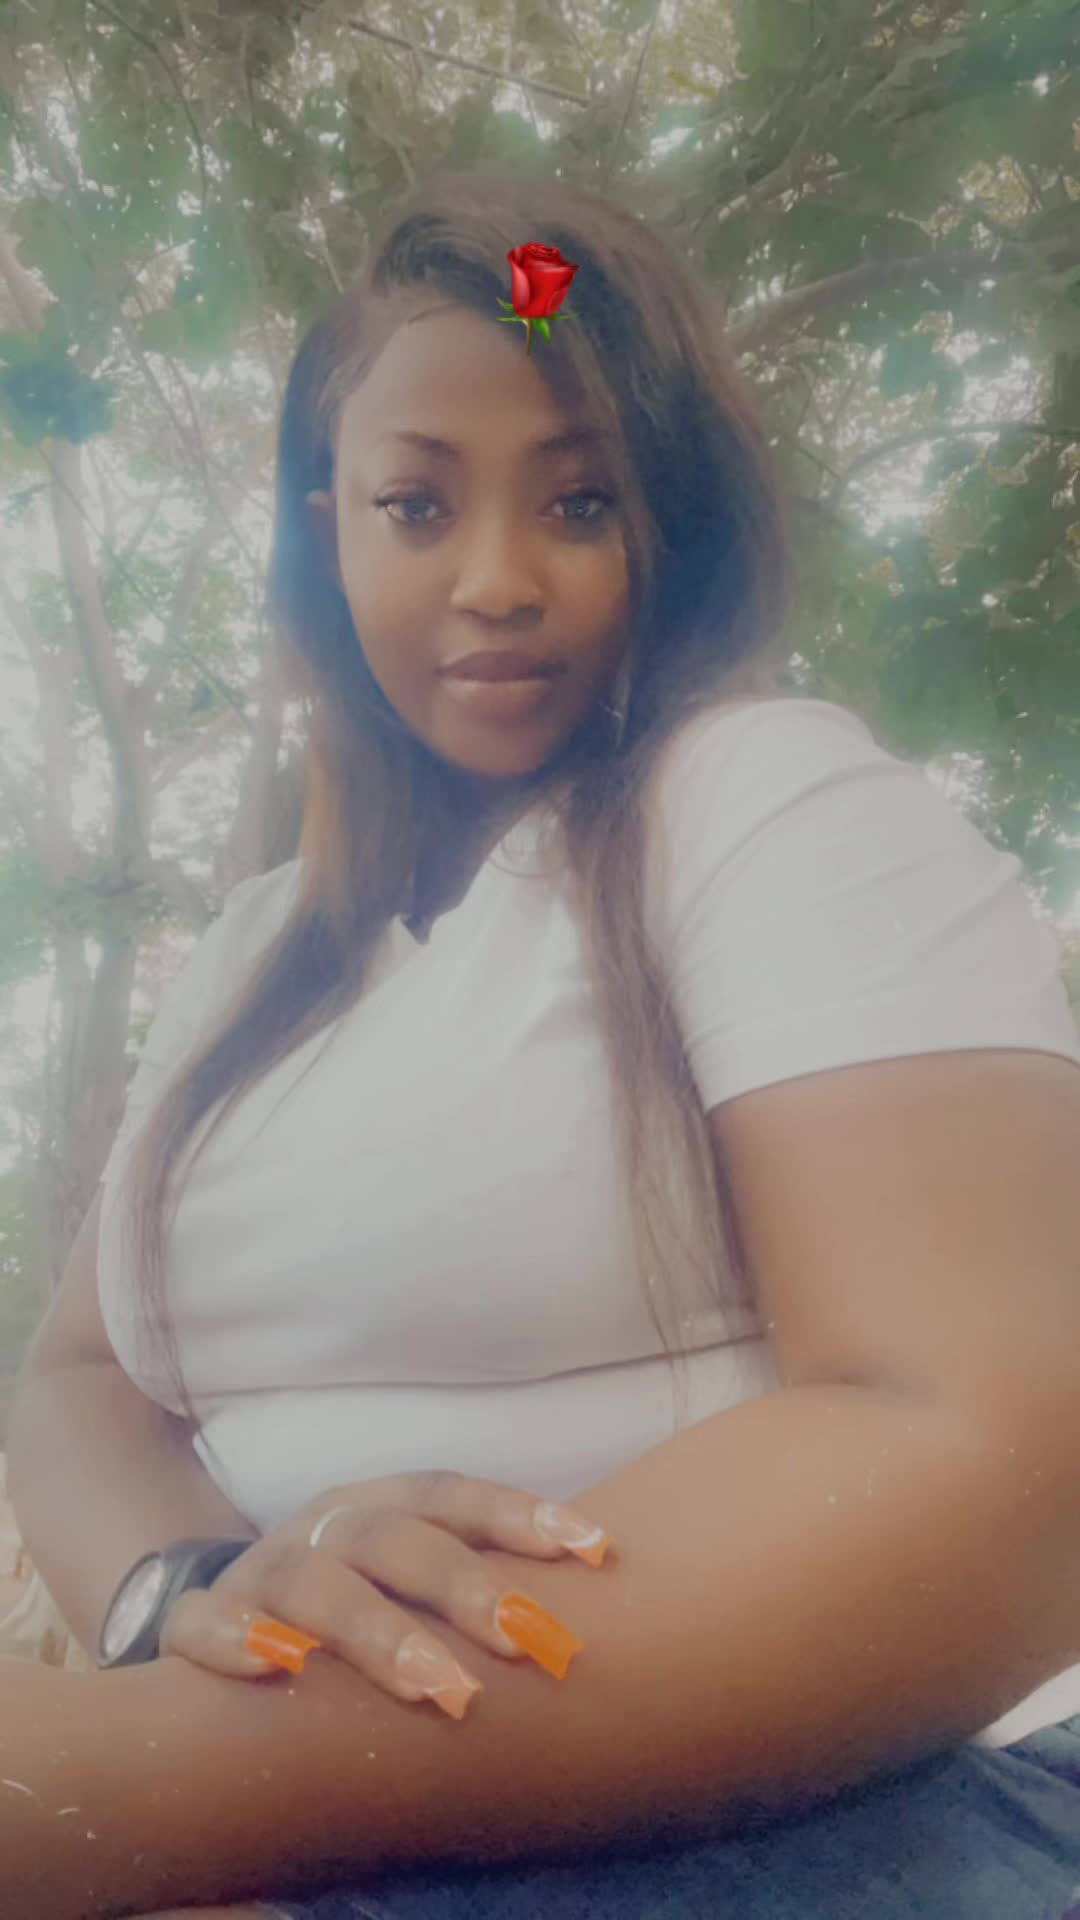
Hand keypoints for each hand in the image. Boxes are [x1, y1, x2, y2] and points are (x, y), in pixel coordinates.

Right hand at [159, 1471, 612, 1718]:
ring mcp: (258, 1572)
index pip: (452, 1494)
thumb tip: (599, 1602)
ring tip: (435, 1686)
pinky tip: (277, 1669)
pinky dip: (236, 1641)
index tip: (594, 1550)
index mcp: (380, 1507)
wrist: (225, 1626)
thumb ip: (477, 1587)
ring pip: (310, 1580)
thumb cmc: (350, 1609)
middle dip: (463, 1586)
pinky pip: (204, 1623)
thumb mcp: (407, 1584)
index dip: (519, 1516)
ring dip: (375, 1629)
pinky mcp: (196, 1625)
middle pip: (392, 1537)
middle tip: (525, 1643)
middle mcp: (322, 1527)